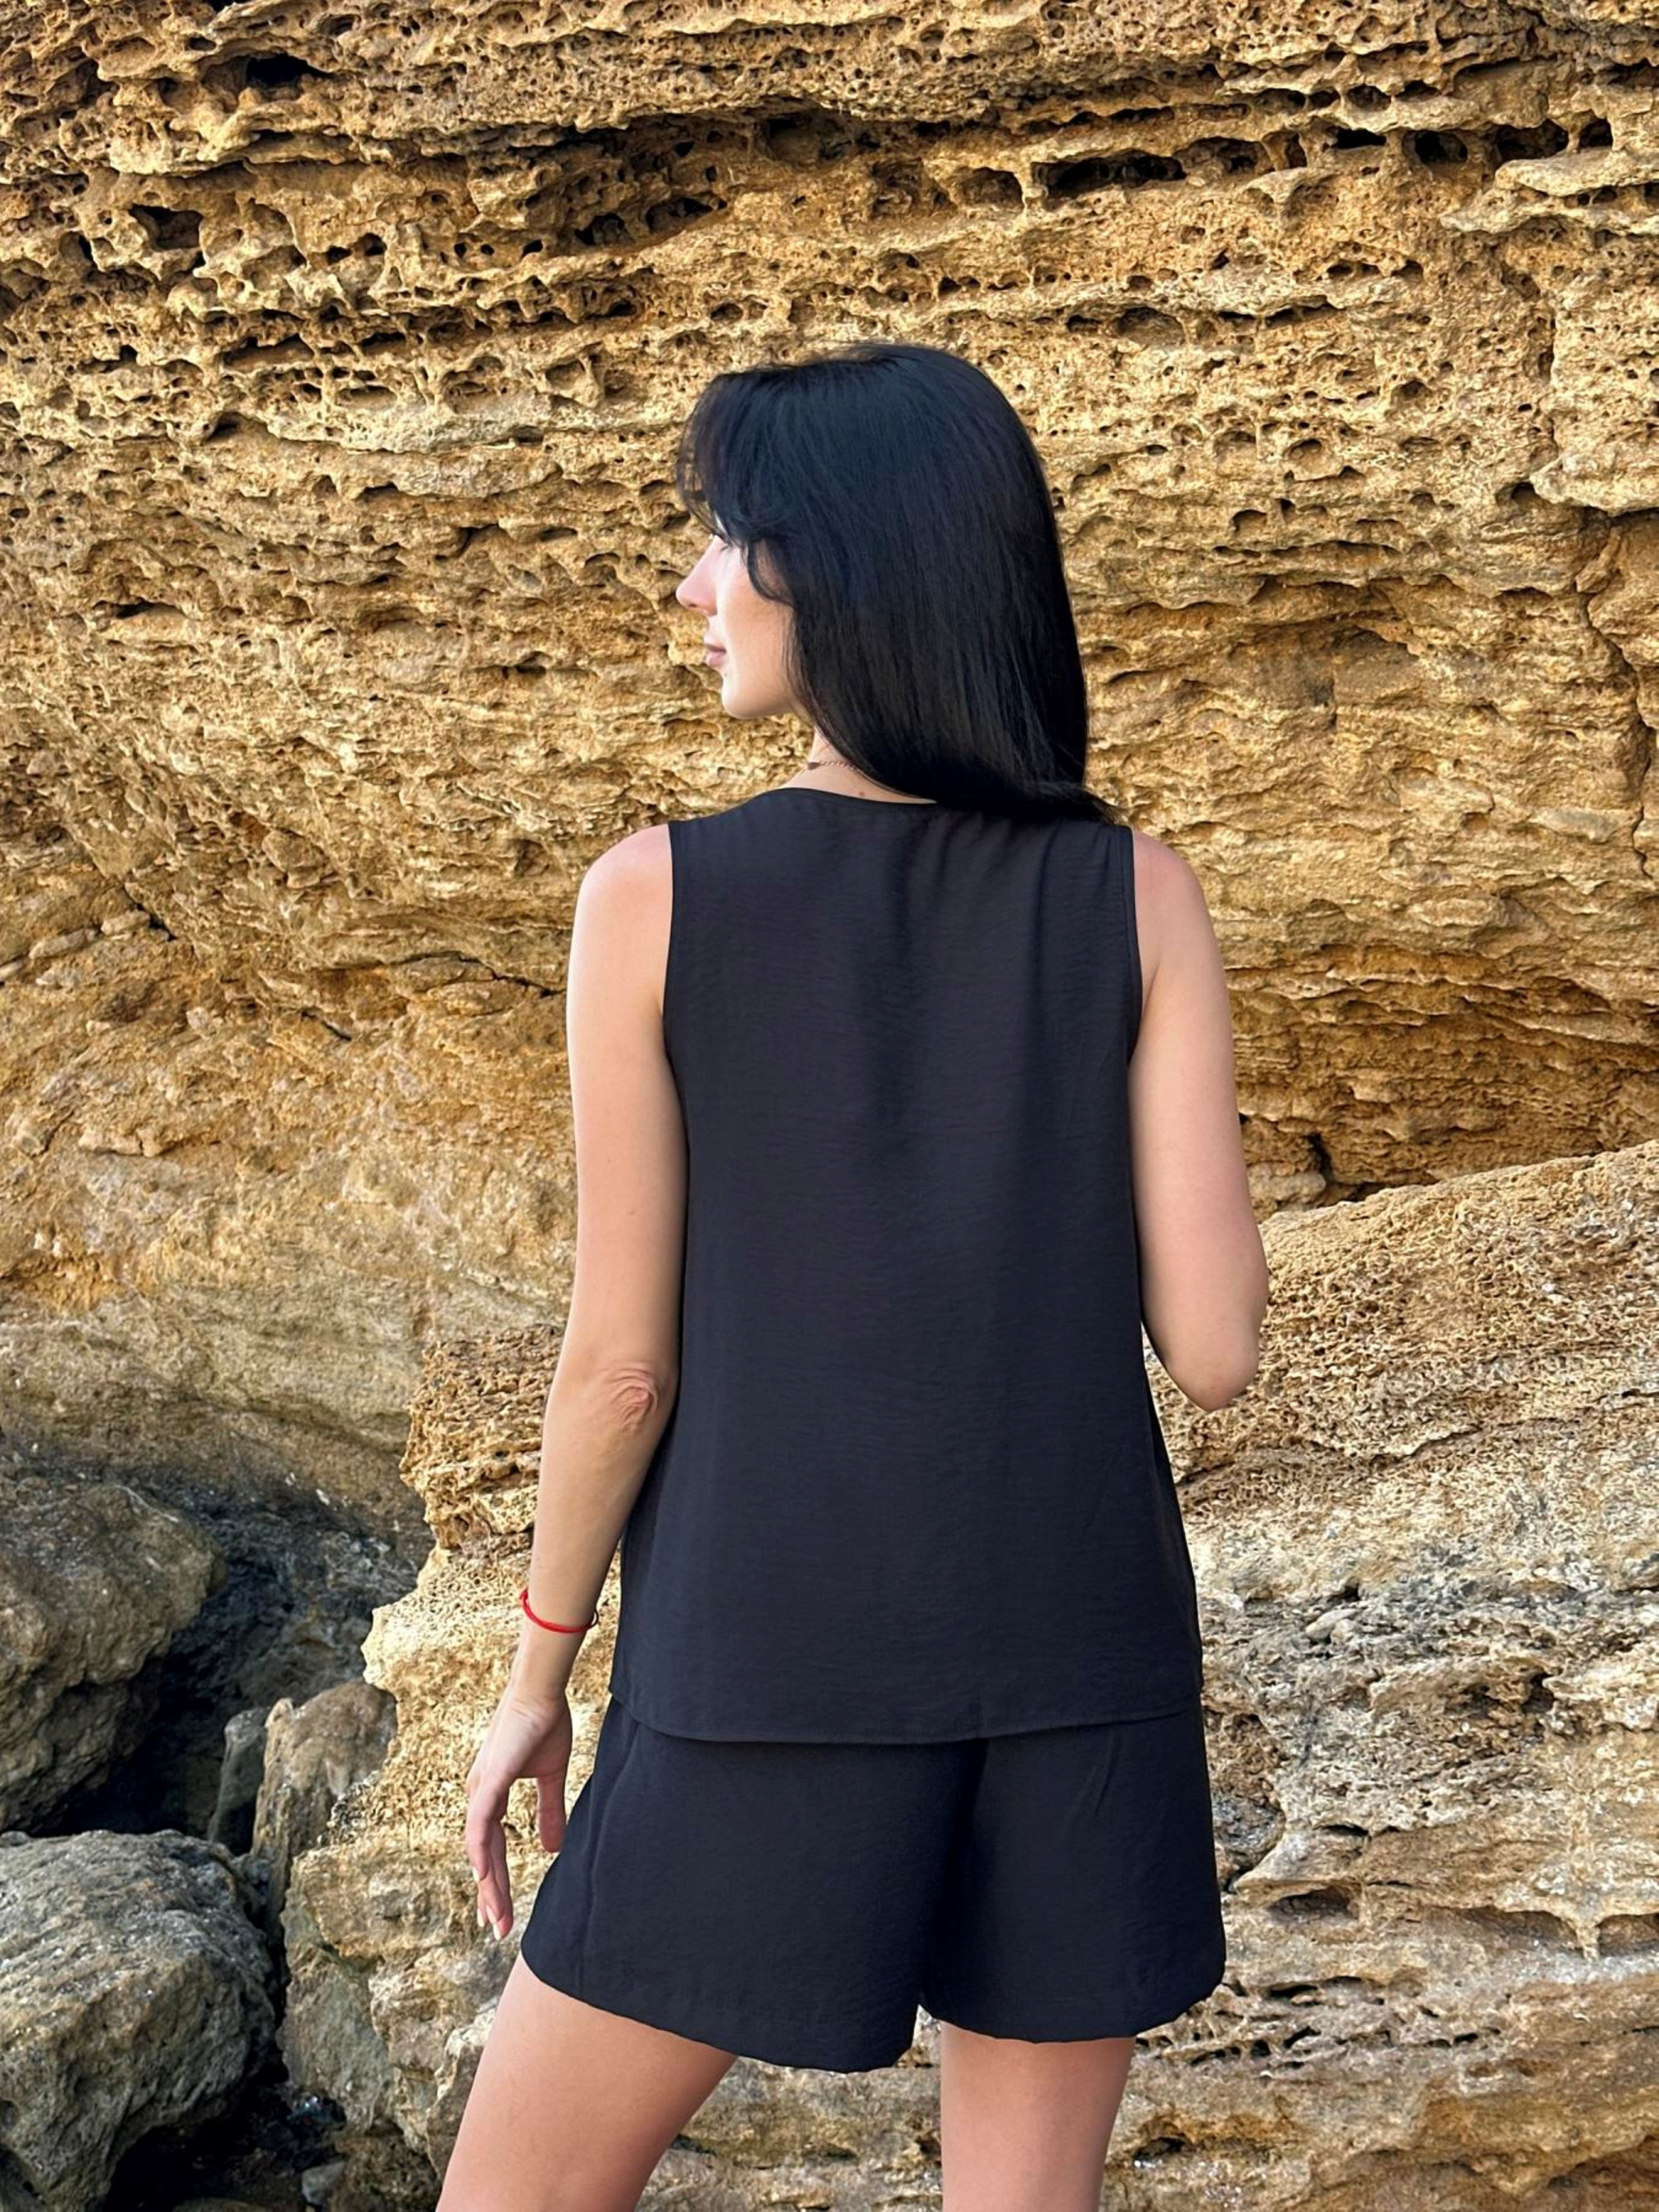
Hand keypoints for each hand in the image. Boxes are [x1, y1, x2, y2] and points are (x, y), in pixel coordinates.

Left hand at [463, 1687, 574, 1941]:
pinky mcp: (490, 1780)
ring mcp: (481, 1788)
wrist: (542, 1691)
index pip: (492, 1847)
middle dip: (490, 1894)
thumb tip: (553, 1848)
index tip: (498, 1912)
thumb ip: (549, 1812)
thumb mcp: (550, 1777)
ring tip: (495, 1916)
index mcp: (491, 1794)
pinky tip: (483, 1874)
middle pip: (483, 1856)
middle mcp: (479, 1795)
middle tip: (496, 1928)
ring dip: (488, 1884)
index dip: (495, 1881)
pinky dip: (481, 1850)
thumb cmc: (544, 1724)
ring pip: (480, 1847)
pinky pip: (481, 1823)